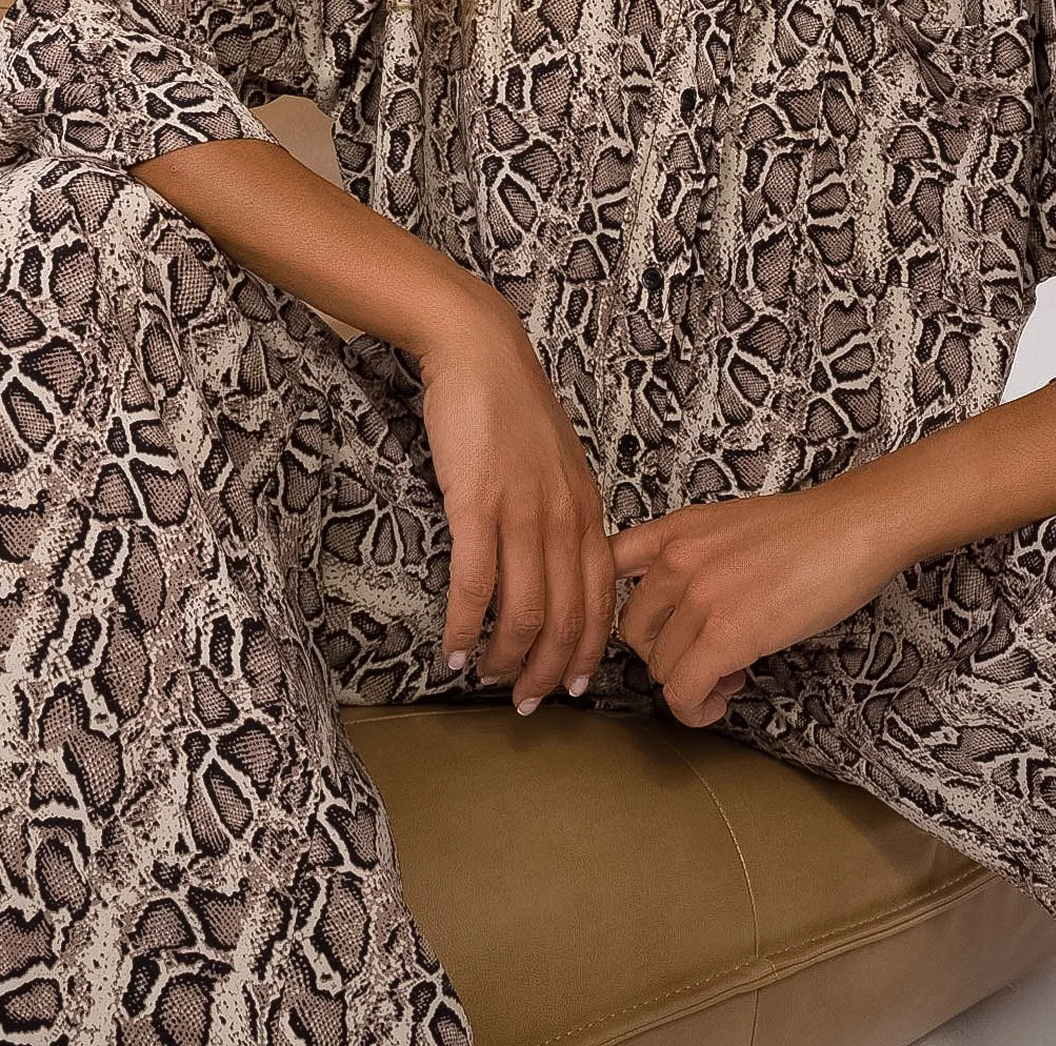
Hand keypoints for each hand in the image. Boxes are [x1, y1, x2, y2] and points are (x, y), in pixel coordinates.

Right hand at [417, 288, 615, 713]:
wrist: (480, 353)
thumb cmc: (512, 408)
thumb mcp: (557, 464)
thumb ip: (563, 513)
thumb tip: (556, 565)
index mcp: (587, 507)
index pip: (600, 596)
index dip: (587, 648)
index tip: (573, 684)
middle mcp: (564, 516)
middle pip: (566, 615)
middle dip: (548, 669)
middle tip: (528, 703)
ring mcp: (523, 512)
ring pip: (524, 610)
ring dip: (506, 658)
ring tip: (488, 682)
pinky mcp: (478, 505)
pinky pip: (477, 584)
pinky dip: (467, 628)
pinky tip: (455, 654)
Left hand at [610, 474, 897, 727]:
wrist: (854, 527)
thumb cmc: (808, 530)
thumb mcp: (730, 525)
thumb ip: (695, 558)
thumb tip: (684, 612)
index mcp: (676, 530)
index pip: (607, 568)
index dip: (609, 611)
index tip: (638, 634)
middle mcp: (676, 560)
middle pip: (635, 632)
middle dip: (666, 656)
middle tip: (706, 659)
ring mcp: (699, 596)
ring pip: (662, 668)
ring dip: (691, 684)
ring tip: (729, 676)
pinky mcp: (727, 634)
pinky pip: (683, 692)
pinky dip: (696, 710)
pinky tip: (720, 701)